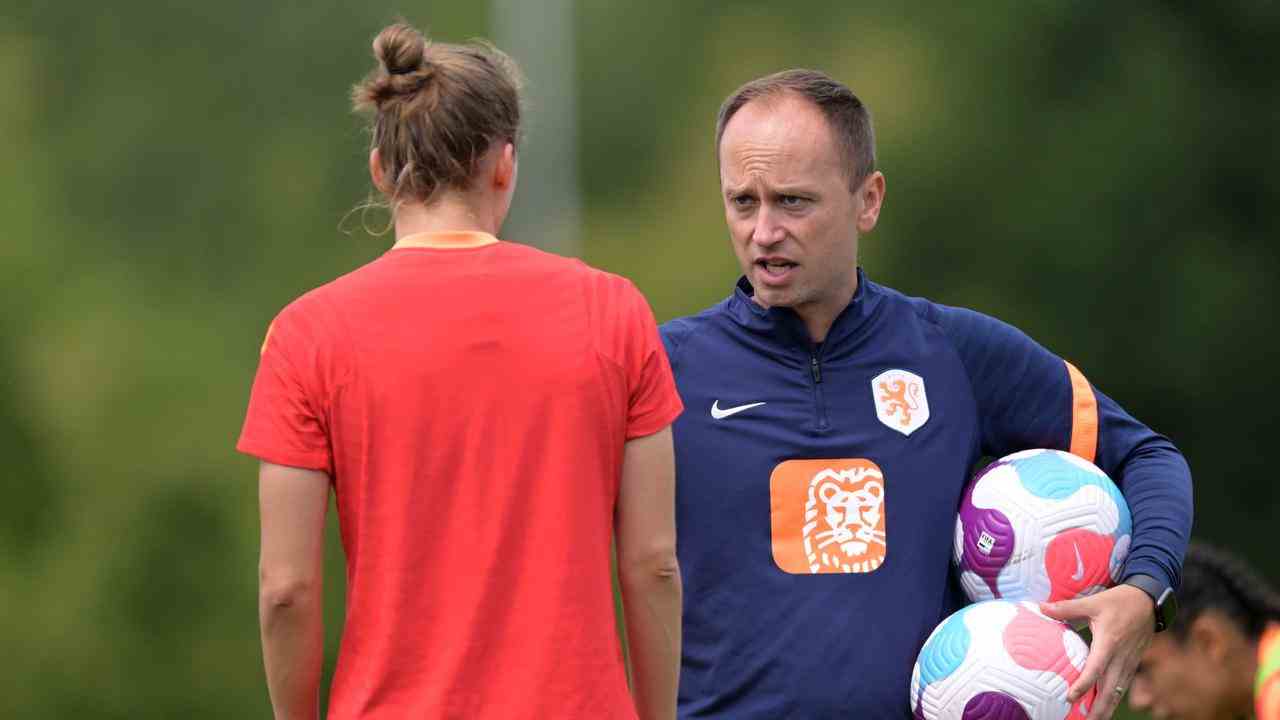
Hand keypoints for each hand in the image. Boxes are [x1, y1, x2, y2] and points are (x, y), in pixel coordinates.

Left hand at [1040, 584, 1154, 719]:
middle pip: (1110, 688)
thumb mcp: (1092, 602)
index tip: (1070, 697)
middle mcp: (1121, 657)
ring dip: (1107, 707)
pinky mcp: (1132, 663)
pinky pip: (1123, 685)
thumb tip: (1041, 607)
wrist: (1149, 601)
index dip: (1084, 684)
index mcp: (1109, 642)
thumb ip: (1066, 607)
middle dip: (1099, 708)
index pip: (1096, 668)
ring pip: (1118, 690)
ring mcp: (1129, 662)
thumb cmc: (1119, 601)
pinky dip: (1114, 698)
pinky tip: (1105, 708)